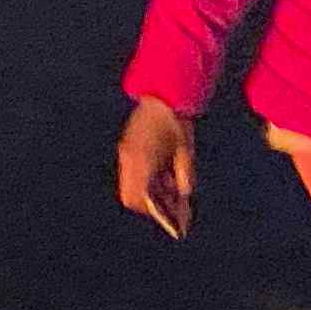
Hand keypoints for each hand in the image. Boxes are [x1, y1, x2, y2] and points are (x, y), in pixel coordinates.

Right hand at [117, 99, 195, 241]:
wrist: (163, 94)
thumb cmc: (176, 122)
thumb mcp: (185, 151)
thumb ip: (184, 175)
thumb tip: (182, 195)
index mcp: (142, 162)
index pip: (138, 199)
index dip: (153, 211)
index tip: (170, 215)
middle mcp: (128, 160)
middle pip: (130, 195)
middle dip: (149, 204)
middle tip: (170, 204)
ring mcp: (125, 152)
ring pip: (130, 185)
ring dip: (147, 191)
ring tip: (169, 188)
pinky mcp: (126, 146)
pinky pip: (131, 172)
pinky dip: (145, 179)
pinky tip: (162, 174)